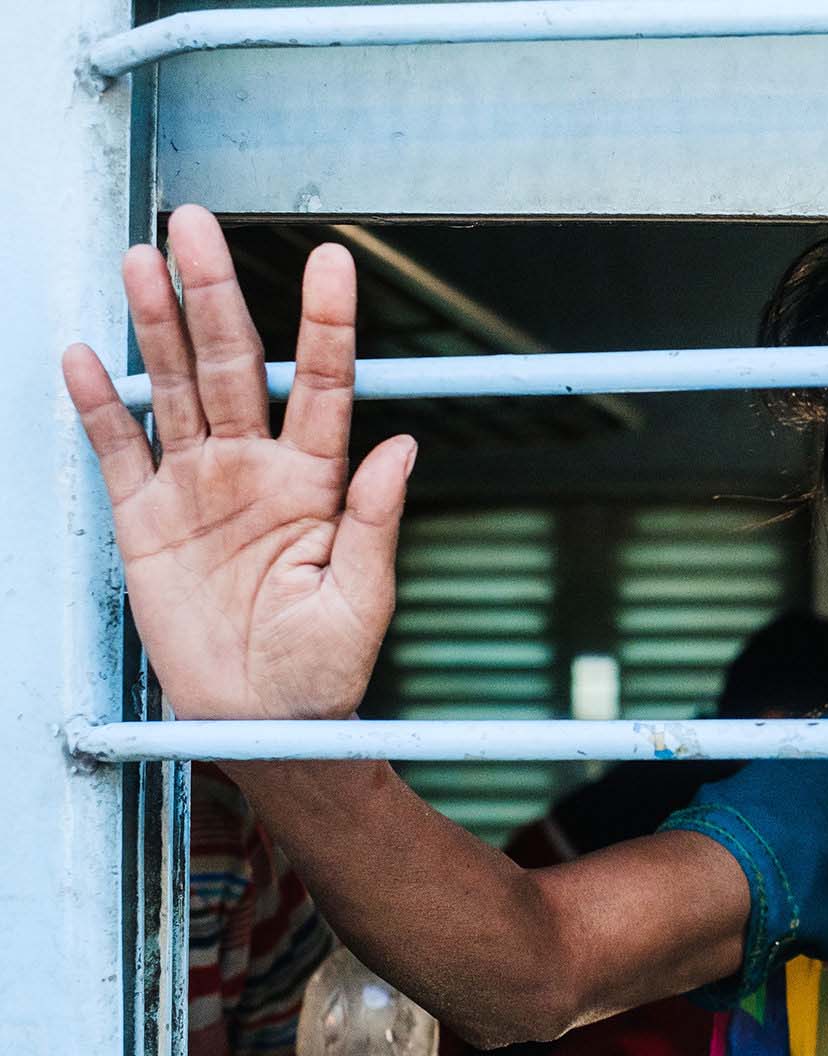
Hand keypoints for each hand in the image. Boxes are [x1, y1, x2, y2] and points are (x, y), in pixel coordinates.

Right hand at [60, 204, 411, 720]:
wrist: (261, 723)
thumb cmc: (325, 670)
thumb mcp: (362, 601)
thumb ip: (374, 522)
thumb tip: (404, 447)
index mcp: (316, 482)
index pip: (322, 385)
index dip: (325, 324)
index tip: (332, 261)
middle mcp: (255, 468)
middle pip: (233, 363)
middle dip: (214, 293)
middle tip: (194, 224)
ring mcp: (197, 487)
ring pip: (174, 388)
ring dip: (157, 325)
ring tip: (140, 261)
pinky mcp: (145, 520)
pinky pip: (118, 451)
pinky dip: (100, 405)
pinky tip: (86, 355)